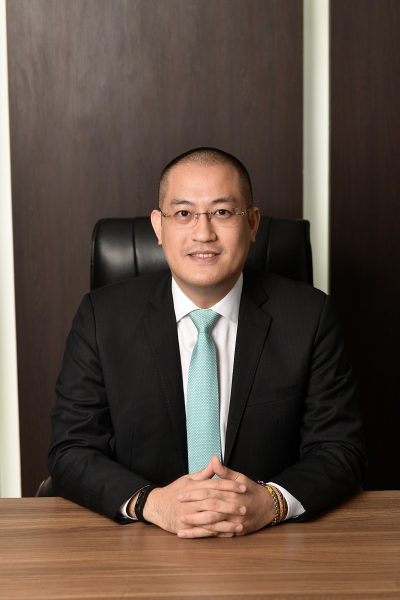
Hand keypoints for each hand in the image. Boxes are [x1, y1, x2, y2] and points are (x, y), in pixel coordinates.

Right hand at [130, 460, 246, 536]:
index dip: (229, 485)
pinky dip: (217, 533)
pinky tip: (229, 533)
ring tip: (241, 524)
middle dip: (230, 505)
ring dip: (226, 523)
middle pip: (213, 502)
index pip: (214, 484)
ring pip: (210, 519)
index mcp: (193, 487)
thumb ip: (204, 473)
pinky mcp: (185, 528)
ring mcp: (187, 516)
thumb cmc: (175, 491)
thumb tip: (216, 460)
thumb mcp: (188, 478)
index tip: (243, 487)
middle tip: (245, 506)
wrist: (156, 506)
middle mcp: (190, 501)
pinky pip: (204, 532)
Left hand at [176, 456, 275, 537]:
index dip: (194, 493)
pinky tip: (192, 536)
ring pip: (213, 524)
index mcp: (232, 493)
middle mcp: (234, 508)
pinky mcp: (236, 532)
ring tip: (181, 525)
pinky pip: (217, 535)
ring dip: (196, 525)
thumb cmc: (250, 490)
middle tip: (178, 509)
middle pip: (210, 508)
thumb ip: (224, 471)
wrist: (268, 507)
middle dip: (192, 509)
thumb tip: (213, 459)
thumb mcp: (239, 478)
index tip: (181, 494)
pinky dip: (203, 536)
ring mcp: (235, 521)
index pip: (210, 491)